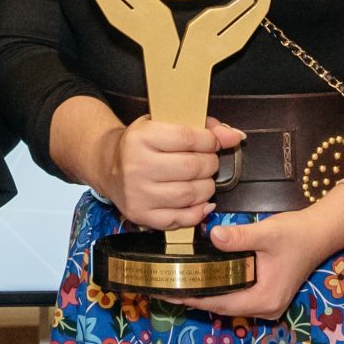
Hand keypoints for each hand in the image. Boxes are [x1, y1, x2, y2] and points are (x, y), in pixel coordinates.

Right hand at [104, 115, 244, 231]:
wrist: (109, 166)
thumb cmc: (142, 144)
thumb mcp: (165, 124)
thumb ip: (203, 126)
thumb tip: (234, 136)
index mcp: (141, 138)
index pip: (189, 138)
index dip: (209, 141)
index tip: (210, 143)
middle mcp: (136, 166)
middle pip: (193, 167)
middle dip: (209, 164)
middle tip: (207, 162)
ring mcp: (138, 194)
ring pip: (191, 194)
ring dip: (206, 187)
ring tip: (201, 180)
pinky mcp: (141, 215)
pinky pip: (182, 218)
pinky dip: (198, 210)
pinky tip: (198, 200)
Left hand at [156, 204, 343, 320]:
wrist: (319, 233)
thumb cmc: (296, 234)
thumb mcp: (267, 233)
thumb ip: (239, 237)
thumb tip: (213, 236)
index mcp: (265, 299)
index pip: (221, 304)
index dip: (194, 299)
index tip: (170, 293)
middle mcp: (266, 308)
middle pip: (223, 307)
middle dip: (195, 298)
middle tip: (167, 287)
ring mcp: (267, 305)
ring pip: (229, 304)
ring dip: (206, 295)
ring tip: (178, 284)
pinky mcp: (267, 297)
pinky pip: (237, 297)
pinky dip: (219, 290)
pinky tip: (202, 280)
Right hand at [174, 0, 274, 71]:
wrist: (189, 64)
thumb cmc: (197, 41)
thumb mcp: (212, 20)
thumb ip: (232, 10)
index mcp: (242, 29)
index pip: (259, 6)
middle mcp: (244, 33)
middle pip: (260, 8)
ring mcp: (239, 35)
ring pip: (255, 13)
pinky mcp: (232, 37)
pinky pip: (246, 17)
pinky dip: (251, 4)